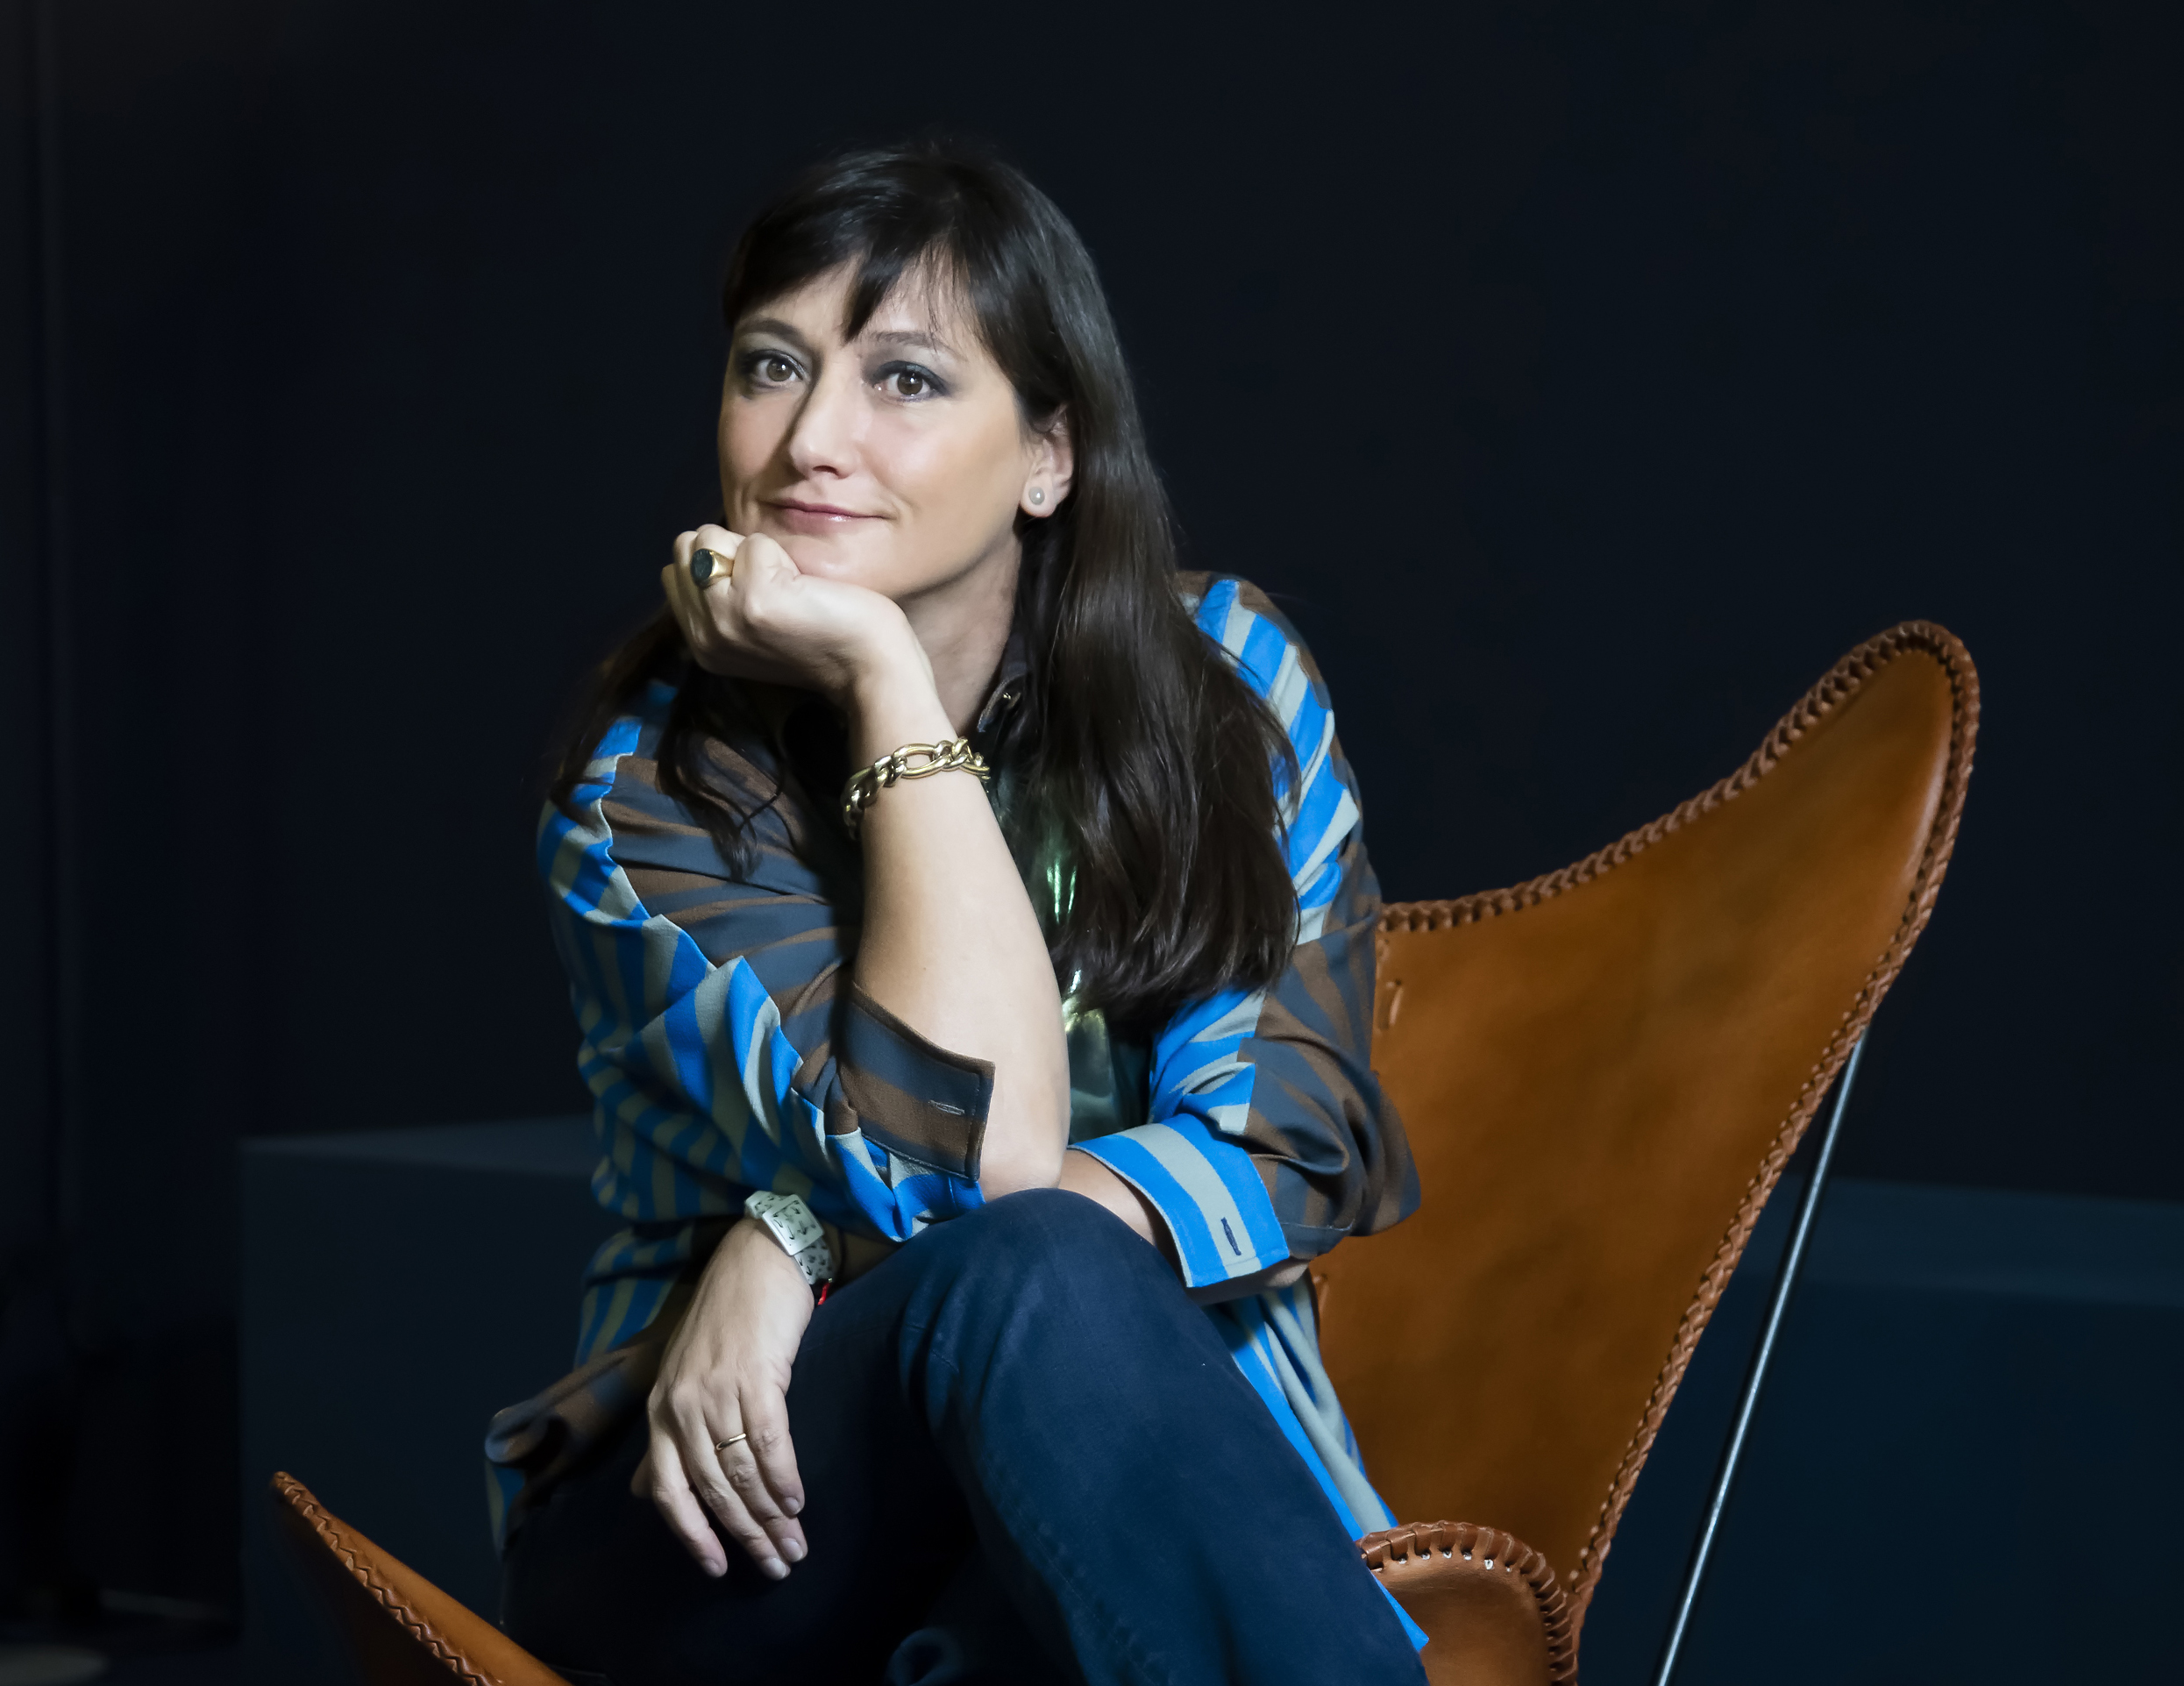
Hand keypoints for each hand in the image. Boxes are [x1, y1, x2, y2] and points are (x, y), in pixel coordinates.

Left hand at [633, 1218, 815, 1578]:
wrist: (758, 1257)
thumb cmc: (726, 1318)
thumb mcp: (684, 1376)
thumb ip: (668, 1435)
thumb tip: (646, 1491)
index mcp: (661, 1412)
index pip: (669, 1491)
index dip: (693, 1535)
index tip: (718, 1570)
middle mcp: (682, 1407)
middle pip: (713, 1490)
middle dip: (745, 1535)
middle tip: (776, 1565)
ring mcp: (718, 1391)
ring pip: (743, 1472)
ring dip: (771, 1516)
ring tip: (795, 1544)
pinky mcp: (757, 1376)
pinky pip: (770, 1441)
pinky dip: (785, 1477)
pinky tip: (798, 1501)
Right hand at [661, 524, 930, 707]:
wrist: (868, 666)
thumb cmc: (824, 636)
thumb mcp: (753, 626)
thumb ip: (723, 598)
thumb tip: (706, 546)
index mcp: (699, 644)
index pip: (675, 569)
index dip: (719, 562)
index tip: (760, 591)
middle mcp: (703, 635)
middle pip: (687, 547)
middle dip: (729, 550)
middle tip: (777, 588)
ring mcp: (724, 616)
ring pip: (711, 538)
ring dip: (756, 551)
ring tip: (789, 589)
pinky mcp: (754, 599)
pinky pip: (755, 542)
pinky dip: (784, 555)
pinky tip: (805, 590)